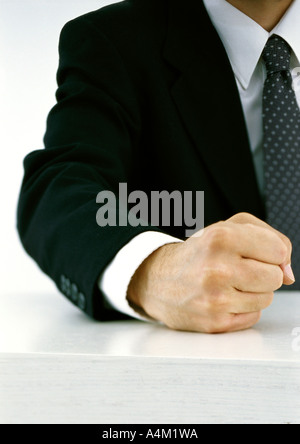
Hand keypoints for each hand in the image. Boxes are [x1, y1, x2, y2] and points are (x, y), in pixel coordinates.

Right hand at [127, 213, 293, 332]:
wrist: (159, 279)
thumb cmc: (200, 252)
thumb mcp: (230, 227)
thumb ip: (271, 238)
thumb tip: (288, 273)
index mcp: (221, 238)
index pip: (278, 250)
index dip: (271, 252)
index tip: (255, 252)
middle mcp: (217, 269)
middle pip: (275, 278)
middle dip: (262, 272)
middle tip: (240, 269)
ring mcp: (215, 299)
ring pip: (266, 299)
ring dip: (253, 292)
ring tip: (229, 284)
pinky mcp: (214, 322)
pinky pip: (253, 317)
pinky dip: (243, 309)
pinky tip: (223, 299)